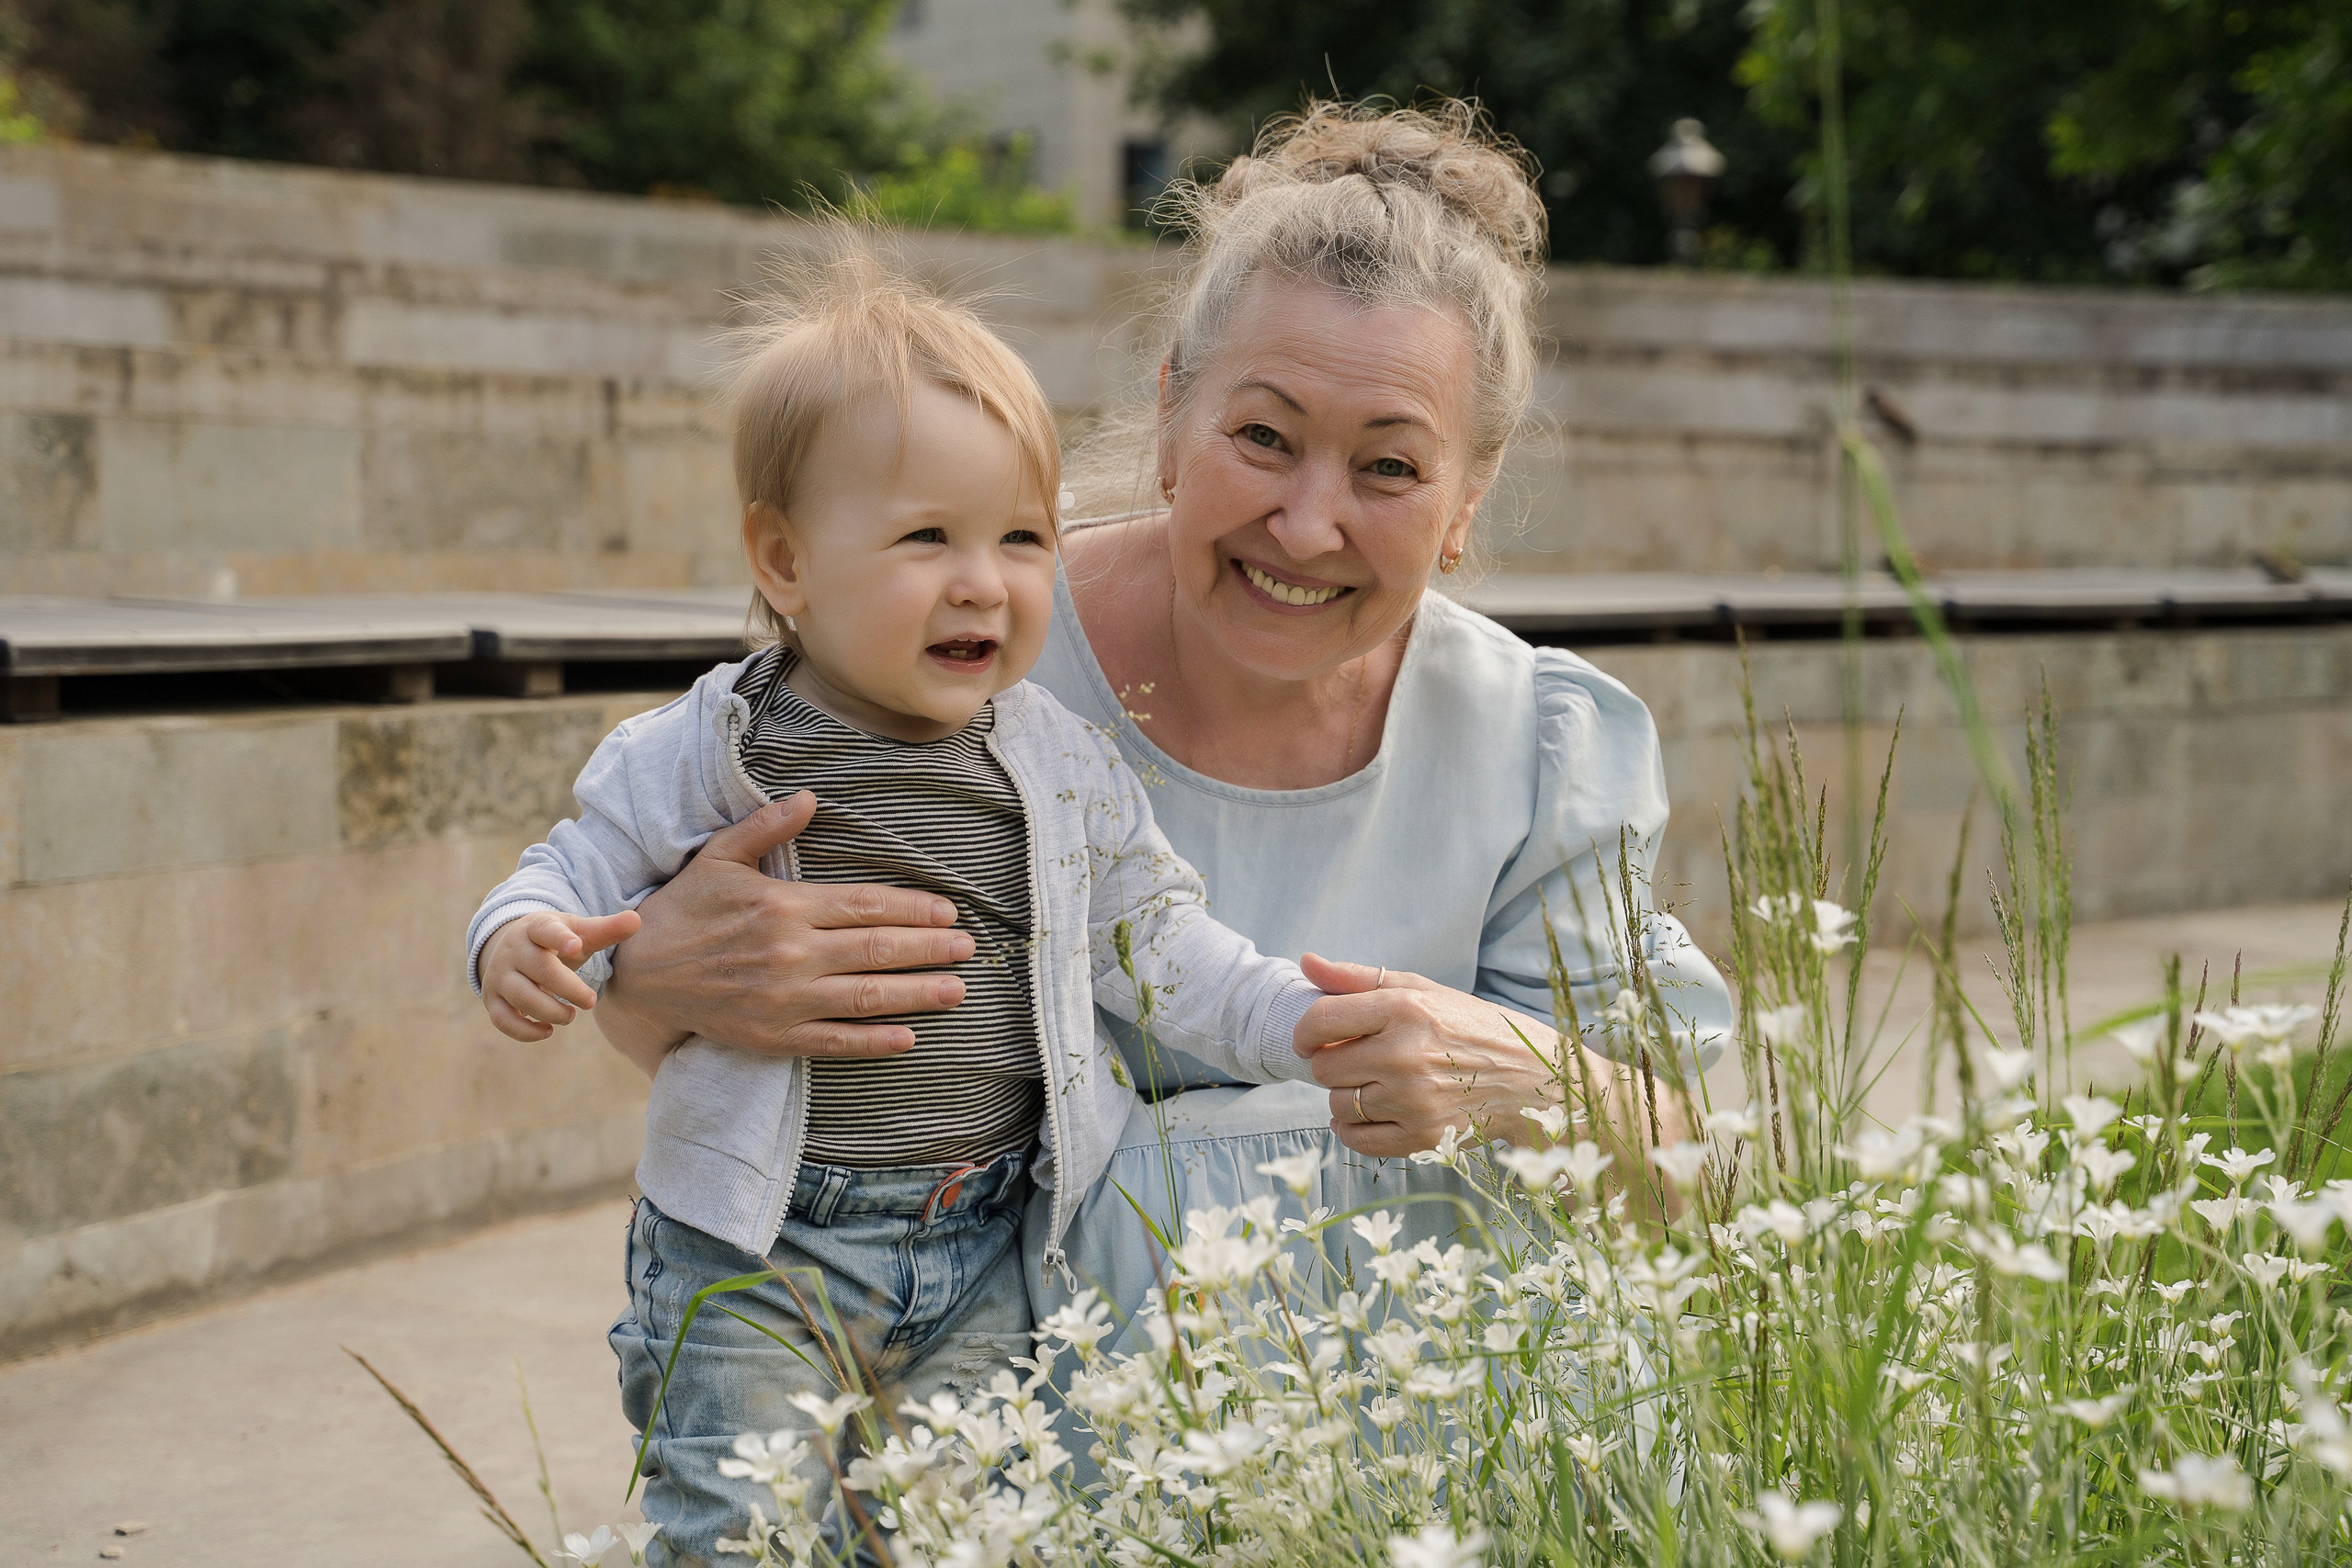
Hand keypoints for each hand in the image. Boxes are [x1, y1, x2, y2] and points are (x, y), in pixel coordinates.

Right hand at [481, 909, 642, 1041]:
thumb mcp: (578, 932)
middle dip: (568, 988)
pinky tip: (549, 1031)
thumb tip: (636, 920)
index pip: (545, 929)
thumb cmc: (555, 942)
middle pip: (540, 970)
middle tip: (592, 1001)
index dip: (560, 937)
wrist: (512, 948)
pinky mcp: (493, 1000)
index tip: (577, 946)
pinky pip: (503, 1020)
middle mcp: (514, 951)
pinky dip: (525, 1031)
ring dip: (551, 1011)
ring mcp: (500, 976)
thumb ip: (606, 929)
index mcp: (536, 928)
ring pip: (521, 997)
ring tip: (572, 1015)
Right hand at [597, 790, 973, 1059]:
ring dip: (917, 993)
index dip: (912, 908)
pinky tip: (909, 1038)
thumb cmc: (682, 912)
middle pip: (876, 949)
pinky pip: (833, 1042)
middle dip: (929, 948)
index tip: (948, 911)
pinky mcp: (772, 1036)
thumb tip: (808, 797)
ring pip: (866, 996)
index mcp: (783, 906)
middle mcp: (790, 954)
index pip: (865, 905)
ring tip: (956, 989)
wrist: (637, 977)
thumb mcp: (718, 859)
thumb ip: (765, 828)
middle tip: (968, 948)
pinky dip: (874, 1041)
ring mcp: (783, 999)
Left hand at [1293, 954, 1691, 1162]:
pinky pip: (1356, 1140)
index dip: (1306, 1032)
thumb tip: (1305, 961)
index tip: (1312, 1038)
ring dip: (1346, 1096)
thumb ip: (1357, 978)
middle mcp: (1406, 1055)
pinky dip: (1354, 1129)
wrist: (1533, 1078)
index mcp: (1405, 1009)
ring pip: (1337, 1105)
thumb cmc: (1471, 1027)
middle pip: (1324, 1068)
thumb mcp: (1422, 989)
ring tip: (1375, 1085)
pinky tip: (1374, 1112)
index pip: (1320, 1022)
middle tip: (1359, 1060)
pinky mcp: (1423, 1138)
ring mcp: (1414, 1101)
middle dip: (1332, 1063)